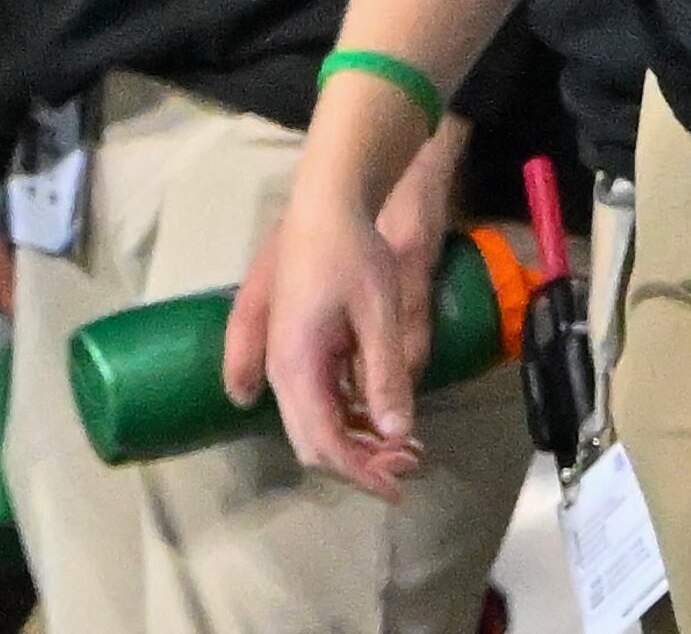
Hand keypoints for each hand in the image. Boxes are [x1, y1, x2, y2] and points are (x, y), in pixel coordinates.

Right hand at [224, 193, 429, 500]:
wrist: (325, 204)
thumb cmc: (352, 252)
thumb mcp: (379, 313)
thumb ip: (386, 375)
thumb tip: (395, 434)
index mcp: (296, 363)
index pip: (323, 441)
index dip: (360, 472)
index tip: (398, 486)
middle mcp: (281, 369)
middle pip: (312, 440)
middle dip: (359, 463)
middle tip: (409, 462)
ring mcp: (282, 358)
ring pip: (313, 422)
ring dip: (354, 441)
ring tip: (404, 443)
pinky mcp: (292, 347)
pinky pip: (314, 399)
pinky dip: (345, 417)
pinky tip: (379, 414)